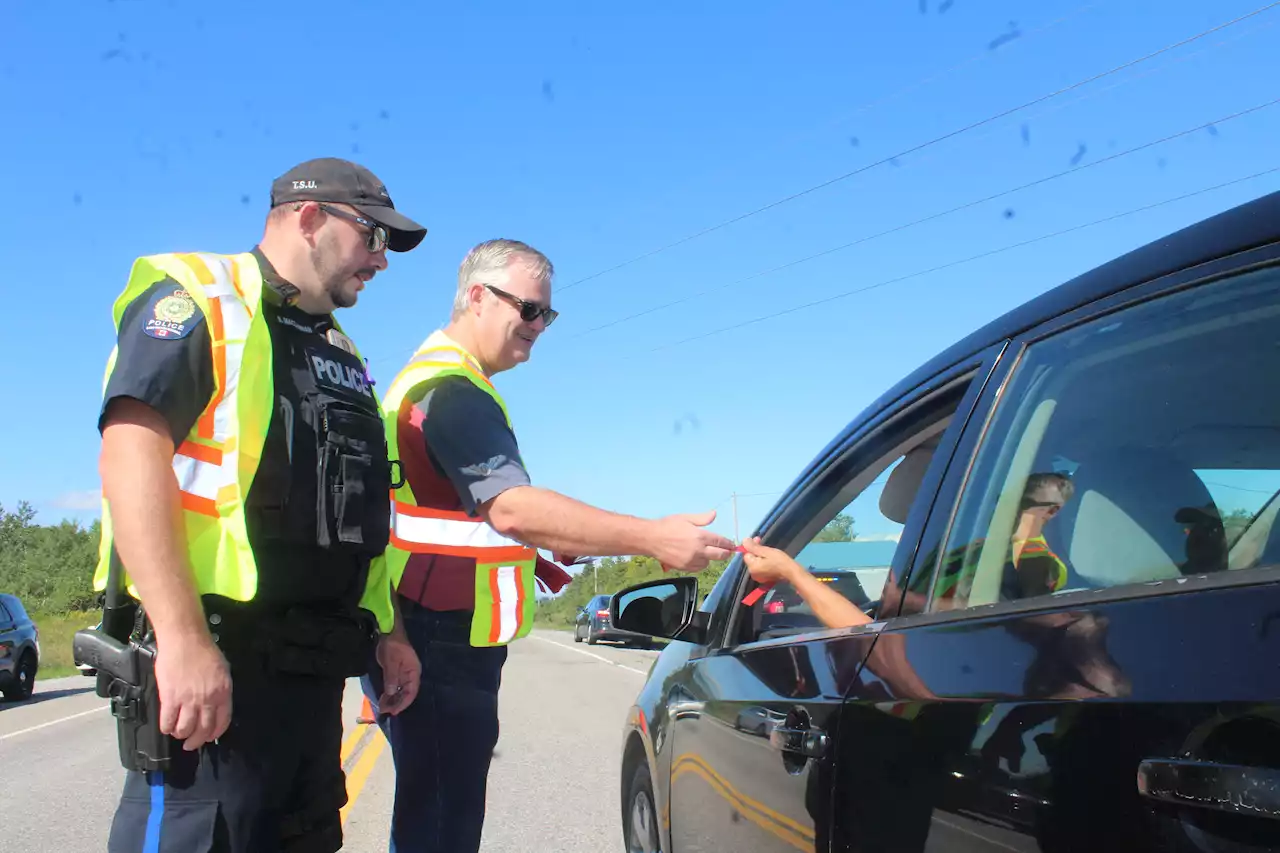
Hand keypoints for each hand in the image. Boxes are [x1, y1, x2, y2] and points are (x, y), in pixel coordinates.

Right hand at [155, 632, 231, 751]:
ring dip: (180, 734)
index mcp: (223, 692)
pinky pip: (167, 721)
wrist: (184, 639)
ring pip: (184, 729)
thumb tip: (215, 703)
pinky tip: (166, 727)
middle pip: (203, 729)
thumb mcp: (222, 669)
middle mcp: (208, 699)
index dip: (215, 733)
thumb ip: (220, 688)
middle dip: (196, 740)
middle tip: (190, 744)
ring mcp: (188, 700)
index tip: (209, 737)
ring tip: (177, 733)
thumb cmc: (203, 650)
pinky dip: (166, 728)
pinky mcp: (170, 698)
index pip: (222, 721)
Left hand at [375, 631, 420, 715]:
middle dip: (396, 703)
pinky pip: (394, 686)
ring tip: (382, 707)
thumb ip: (391, 678)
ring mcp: (403, 673)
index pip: (411, 691)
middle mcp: (410, 674)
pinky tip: (383, 698)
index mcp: (413, 672)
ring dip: (392, 699)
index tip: (394, 711)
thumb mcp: (391, 661)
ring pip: (400, 691)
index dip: (403, 703)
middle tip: (384, 711)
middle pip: (406, 693)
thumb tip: (391, 693)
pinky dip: (389, 693)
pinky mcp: (396, 672)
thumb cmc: (392, 645)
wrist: (388, 632)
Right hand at [652, 511, 734, 572]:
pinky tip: (698, 558)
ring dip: (710, 558)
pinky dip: (700, 563)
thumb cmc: (667, 526)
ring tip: (707, 552)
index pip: (720, 542)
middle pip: (719, 555)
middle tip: (727, 551)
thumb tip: (714, 514)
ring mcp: (691, 560)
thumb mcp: (685, 518)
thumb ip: (702, 518)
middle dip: (725, 553)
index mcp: (699, 536)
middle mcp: (697, 550)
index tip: (732, 545)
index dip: (728, 544)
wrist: (651, 539)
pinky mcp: (684, 567)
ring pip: (708, 562)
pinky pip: (698, 568)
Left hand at [741, 537, 802, 584]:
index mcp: (752, 567)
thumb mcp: (766, 551)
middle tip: (763, 543)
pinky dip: (763, 562)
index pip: (746, 554)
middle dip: (755, 550)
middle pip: (751, 558)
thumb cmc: (779, 560)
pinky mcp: (764, 579)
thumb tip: (744, 541)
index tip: (759, 539)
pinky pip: (760, 567)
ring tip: (767, 550)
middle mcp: (752, 574)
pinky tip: (769, 558)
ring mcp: (758, 577)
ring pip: (755, 562)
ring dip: (759, 555)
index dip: (752, 546)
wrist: (791, 572)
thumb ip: (753, 547)